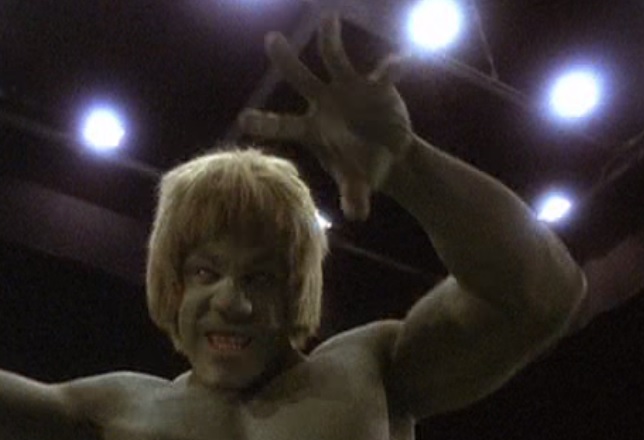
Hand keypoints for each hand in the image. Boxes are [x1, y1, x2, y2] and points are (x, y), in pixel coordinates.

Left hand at [238, 14, 413, 220]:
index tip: (244, 119)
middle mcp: (324, 102)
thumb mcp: (358, 183)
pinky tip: (399, 63)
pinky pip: (383, 71)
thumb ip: (355, 195)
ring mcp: (347, 88)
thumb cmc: (363, 169)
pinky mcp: (375, 84)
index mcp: (311, 129)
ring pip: (334, 58)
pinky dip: (392, 67)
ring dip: (330, 40)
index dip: (264, 122)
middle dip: (285, 59)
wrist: (389, 155)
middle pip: (299, 77)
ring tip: (328, 19)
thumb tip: (357, 215)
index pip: (282, 125)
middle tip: (271, 39)